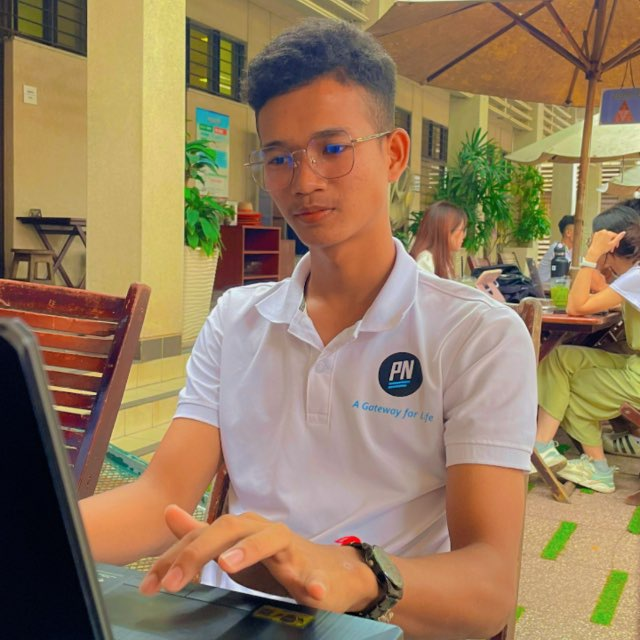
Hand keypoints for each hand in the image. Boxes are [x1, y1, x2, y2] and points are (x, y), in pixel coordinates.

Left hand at [138, 505, 378, 612]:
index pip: (202, 535)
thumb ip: (200, 534)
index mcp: (242, 528)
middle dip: (199, 551)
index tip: (149, 585)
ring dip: (250, 550)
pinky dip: (313, 582)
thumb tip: (168, 511)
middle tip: (173, 582)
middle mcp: (263, 531)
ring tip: (228, 565)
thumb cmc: (274, 561)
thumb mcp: (232, 548)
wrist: (328, 571)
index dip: (174, 557)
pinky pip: (314, 576)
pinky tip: (312, 592)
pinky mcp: (313, 571)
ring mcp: (291, 550)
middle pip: (231, 528)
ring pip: (272, 540)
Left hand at [586, 229, 624, 260]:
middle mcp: (603, 231)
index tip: (616, 247)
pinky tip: (603, 244)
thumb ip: (619, 237)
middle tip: (612, 249)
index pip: (615, 235)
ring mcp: (599, 232)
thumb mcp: (613, 244)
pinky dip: (603, 239)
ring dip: (608, 241)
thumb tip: (624, 232)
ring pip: (606, 236)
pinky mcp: (595, 234)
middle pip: (610, 236)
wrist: (594, 251)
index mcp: (608, 233)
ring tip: (608, 247)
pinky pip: (601, 236)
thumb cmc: (603, 248)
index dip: (617, 241)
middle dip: (612, 242)